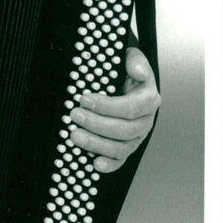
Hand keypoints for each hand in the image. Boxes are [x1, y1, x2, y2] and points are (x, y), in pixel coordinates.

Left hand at [68, 46, 159, 172]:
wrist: (123, 79)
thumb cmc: (124, 70)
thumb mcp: (130, 58)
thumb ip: (134, 60)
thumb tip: (135, 69)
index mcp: (148, 99)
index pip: (130, 107)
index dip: (106, 106)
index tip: (84, 99)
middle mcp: (145, 121)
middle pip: (125, 130)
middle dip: (96, 124)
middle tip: (74, 115)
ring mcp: (137, 136)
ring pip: (121, 147)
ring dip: (96, 143)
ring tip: (75, 135)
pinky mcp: (126, 147)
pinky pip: (120, 160)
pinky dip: (109, 164)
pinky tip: (95, 163)